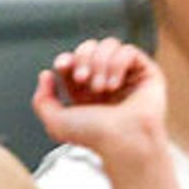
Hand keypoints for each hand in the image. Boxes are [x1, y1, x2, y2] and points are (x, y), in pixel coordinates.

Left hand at [33, 37, 167, 162]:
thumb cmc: (94, 136)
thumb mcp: (55, 122)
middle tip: (83, 80)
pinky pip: (128, 51)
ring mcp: (127, 76)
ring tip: (101, 87)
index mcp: (86, 92)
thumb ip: (41, 100)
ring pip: (109, 45)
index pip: (74, 60)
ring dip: (99, 63)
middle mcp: (107, 81)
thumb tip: (47, 75)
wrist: (122, 142)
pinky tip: (115, 85)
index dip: (67, 58)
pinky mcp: (146, 73)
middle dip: (83, 59)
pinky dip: (117, 64)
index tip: (62, 66)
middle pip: (90, 48)